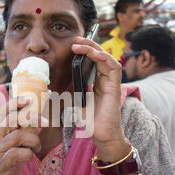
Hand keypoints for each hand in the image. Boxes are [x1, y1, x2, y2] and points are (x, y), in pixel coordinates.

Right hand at [0, 96, 43, 174]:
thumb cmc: (7, 164)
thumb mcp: (17, 147)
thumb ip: (26, 135)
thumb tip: (40, 124)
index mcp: (0, 131)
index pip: (5, 111)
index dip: (16, 102)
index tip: (30, 99)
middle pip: (12, 119)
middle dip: (30, 117)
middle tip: (44, 122)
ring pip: (18, 135)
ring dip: (33, 140)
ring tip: (37, 148)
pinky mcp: (2, 163)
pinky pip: (18, 153)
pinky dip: (29, 154)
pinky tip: (30, 158)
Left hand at [72, 37, 129, 160]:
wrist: (102, 135)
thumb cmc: (91, 123)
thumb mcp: (77, 105)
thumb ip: (73, 95)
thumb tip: (59, 91)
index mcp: (98, 83)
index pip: (94, 61)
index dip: (86, 51)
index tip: (74, 45)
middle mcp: (106, 81)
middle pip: (100, 56)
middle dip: (89, 45)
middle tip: (76, 39)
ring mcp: (111, 83)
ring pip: (107, 58)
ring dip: (94, 48)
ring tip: (81, 44)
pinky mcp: (115, 86)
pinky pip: (113, 66)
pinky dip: (104, 57)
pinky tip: (94, 54)